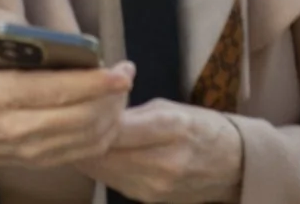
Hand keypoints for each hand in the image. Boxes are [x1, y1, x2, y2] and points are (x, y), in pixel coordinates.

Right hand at [0, 9, 132, 193]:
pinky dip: (105, 133)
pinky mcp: (42, 161)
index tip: (119, 71)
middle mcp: (17, 128)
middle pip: (79, 117)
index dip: (91, 82)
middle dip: (111, 96)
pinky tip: (109, 112)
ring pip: (87, 137)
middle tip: (126, 73)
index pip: (53, 90)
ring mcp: (31, 150)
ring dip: (112, 113)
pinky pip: (84, 152)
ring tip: (119, 89)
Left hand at [77, 99, 244, 202]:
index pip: (115, 127)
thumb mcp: (170, 107)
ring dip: (86, 155)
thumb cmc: (201, 127)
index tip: (77, 106)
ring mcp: (155, 187)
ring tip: (74, 137)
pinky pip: (114, 183)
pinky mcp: (150, 200)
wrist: (233, 166)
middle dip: (81, 138)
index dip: (90, 118)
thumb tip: (96, 104)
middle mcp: (163, 162)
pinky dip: (102, 168)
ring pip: (104, 171)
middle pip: (104, 153)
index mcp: (170, 129)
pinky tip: (94, 155)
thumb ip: (132, 110)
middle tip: (66, 122)